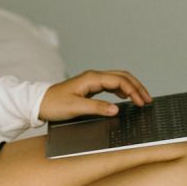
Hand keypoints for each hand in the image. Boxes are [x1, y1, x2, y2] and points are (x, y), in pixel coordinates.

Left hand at [38, 70, 152, 121]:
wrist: (38, 104)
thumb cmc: (53, 104)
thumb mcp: (75, 108)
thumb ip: (97, 108)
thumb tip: (116, 109)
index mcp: (91, 78)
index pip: (119, 80)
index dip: (133, 90)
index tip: (142, 102)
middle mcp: (92, 77)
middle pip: (121, 76)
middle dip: (137, 87)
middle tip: (148, 100)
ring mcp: (91, 81)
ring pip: (117, 79)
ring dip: (131, 88)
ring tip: (142, 99)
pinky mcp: (89, 88)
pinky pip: (110, 85)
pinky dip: (121, 90)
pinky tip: (125, 98)